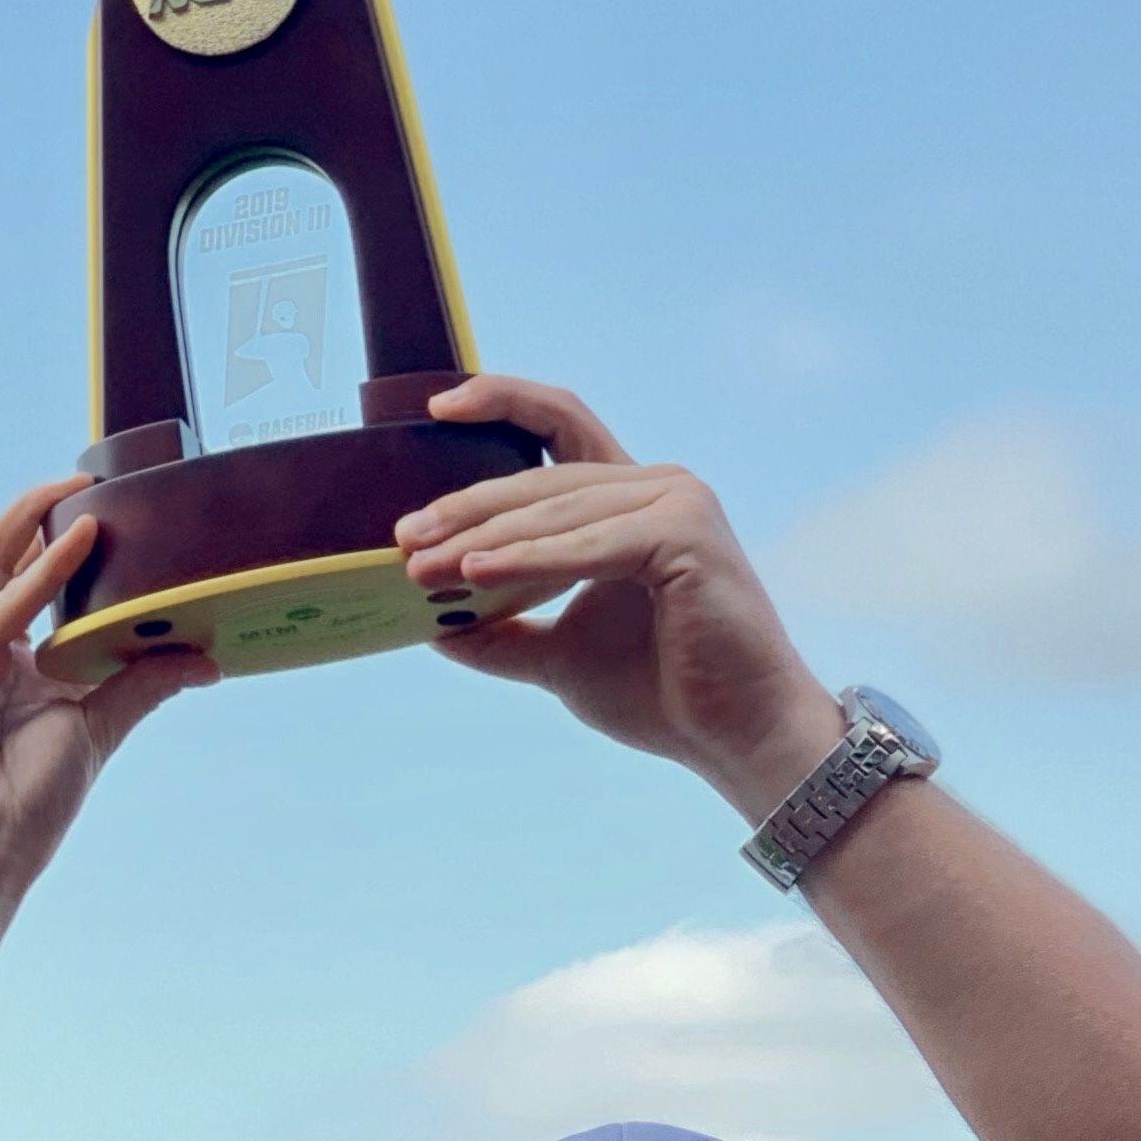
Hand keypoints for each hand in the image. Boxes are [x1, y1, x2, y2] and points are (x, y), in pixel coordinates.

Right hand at [0, 480, 211, 887]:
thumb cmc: (27, 803)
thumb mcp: (100, 729)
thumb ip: (143, 686)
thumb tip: (206, 661)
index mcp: (24, 665)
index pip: (44, 588)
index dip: (71, 548)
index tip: (118, 519)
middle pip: (13, 560)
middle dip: (47, 515)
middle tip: (98, 481)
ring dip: (33, 516)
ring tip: (81, 484)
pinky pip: (3, 600)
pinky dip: (41, 569)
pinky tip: (78, 538)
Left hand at [396, 376, 840, 814]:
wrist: (736, 737)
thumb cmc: (664, 694)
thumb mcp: (560, 658)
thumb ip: (505, 635)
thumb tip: (433, 629)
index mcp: (632, 500)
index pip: (560, 428)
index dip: (501, 403)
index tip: (436, 411)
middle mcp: (659, 486)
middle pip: (544, 477)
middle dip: (467, 507)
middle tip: (404, 538)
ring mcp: (678, 502)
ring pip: (560, 508)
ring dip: (485, 535)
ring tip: (424, 564)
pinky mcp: (687, 534)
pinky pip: (590, 544)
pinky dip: (530, 559)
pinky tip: (477, 571)